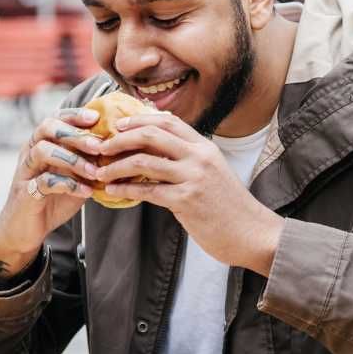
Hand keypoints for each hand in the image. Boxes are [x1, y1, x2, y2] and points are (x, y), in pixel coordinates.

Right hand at [0, 107, 103, 282]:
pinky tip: (86, 191)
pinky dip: (69, 184)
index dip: (75, 115)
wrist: (25, 230)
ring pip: (43, 150)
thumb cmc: (51, 200)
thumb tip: (118, 152)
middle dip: (75, 134)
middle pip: (46, 127)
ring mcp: (25, 171)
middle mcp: (30, 152)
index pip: (55, 118)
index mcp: (41, 143)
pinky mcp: (26, 192)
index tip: (97, 118)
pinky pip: (45, 181)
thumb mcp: (73, 177)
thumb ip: (88, 163)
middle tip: (98, 145)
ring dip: (72, 159)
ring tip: (94, 172)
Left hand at [97, 113, 284, 274]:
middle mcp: (199, 157)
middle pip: (151, 134)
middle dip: (121, 138)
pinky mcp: (187, 200)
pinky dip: (125, 189)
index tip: (118, 125)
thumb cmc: (228, 206)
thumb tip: (155, 147)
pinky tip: (112, 191)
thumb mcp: (211, 172)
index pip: (168, 121)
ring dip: (116, 165)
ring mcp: (193, 177)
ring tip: (100, 171)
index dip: (139, 120)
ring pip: (144, 161)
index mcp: (204, 147)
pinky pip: (147, 190)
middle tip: (102, 147)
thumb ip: (187, 158)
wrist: (252, 233)